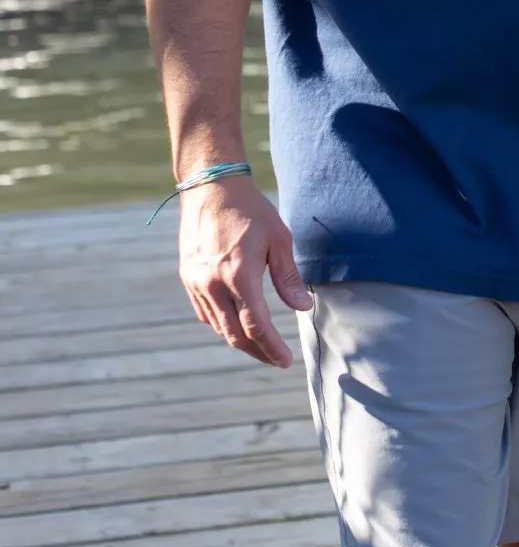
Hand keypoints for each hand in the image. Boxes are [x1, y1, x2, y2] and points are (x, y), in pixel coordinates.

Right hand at [178, 174, 312, 366]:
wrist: (211, 186)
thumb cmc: (250, 209)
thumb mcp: (278, 238)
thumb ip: (288, 277)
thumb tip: (303, 307)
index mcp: (239, 275)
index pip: (256, 327)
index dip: (272, 348)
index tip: (286, 361)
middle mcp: (213, 284)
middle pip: (235, 335)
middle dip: (258, 352)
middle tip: (277, 359)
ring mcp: (196, 283)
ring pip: (218, 327)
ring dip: (240, 341)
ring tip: (261, 345)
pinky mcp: (188, 278)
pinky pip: (205, 313)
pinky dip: (222, 324)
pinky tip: (236, 323)